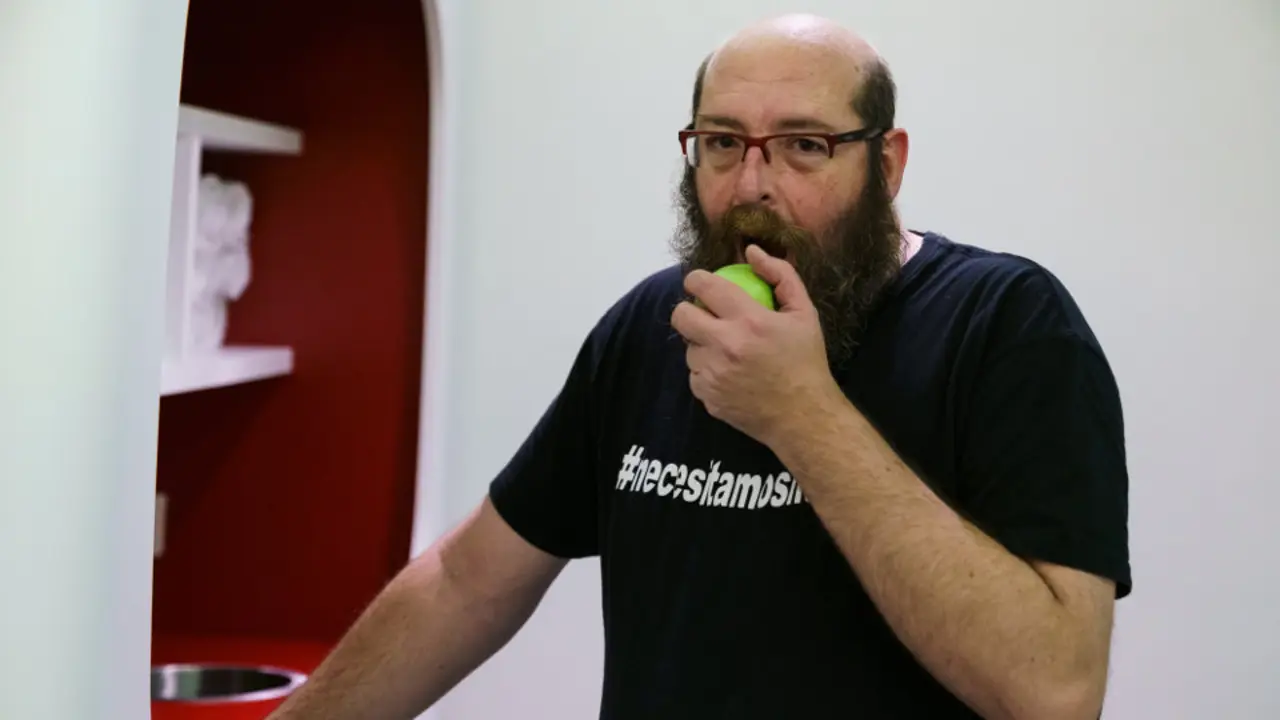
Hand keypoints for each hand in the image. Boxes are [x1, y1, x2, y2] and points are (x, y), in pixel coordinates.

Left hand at [670, 244, 840, 446]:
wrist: (803, 416)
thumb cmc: (806, 361)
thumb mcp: (804, 313)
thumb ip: (780, 275)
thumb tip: (751, 251)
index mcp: (749, 320)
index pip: (705, 286)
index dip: (696, 279)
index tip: (700, 282)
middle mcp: (726, 345)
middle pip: (681, 316)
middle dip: (688, 310)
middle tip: (703, 314)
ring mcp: (713, 374)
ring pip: (689, 347)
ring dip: (702, 344)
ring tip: (726, 350)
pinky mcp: (707, 396)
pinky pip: (694, 374)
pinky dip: (707, 371)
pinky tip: (729, 373)